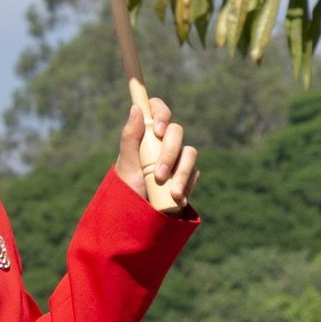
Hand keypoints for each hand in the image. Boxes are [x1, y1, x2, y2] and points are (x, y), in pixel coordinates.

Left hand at [115, 93, 199, 214]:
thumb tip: (136, 108)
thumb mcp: (126, 163)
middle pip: (176, 132)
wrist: (141, 213)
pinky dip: (187, 186)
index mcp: (147, 134)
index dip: (161, 114)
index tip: (157, 130)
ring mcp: (178, 158)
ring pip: (190, 153)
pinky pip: (194, 173)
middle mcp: (164, 142)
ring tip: (173, 193)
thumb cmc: (129, 185)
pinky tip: (179, 199)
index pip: (157, 110)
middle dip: (169, 153)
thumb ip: (130, 137)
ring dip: (181, 173)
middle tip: (158, 175)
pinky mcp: (188, 174)